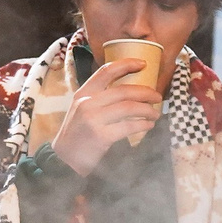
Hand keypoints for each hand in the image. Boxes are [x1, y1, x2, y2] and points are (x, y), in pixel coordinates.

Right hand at [54, 61, 162, 175]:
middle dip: (145, 92)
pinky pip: (129, 126)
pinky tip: (148, 126)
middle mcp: (87, 103)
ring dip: (147, 110)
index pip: (106, 71)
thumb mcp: (81, 109)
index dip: (127, 64)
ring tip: (155, 114)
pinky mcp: (101, 136)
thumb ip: (99, 98)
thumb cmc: (77, 133)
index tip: (143, 64)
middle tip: (157, 96)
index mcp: (83, 93)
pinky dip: (142, 125)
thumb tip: (129, 91)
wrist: (64, 159)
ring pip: (129, 107)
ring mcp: (93, 119)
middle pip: (123, 91)